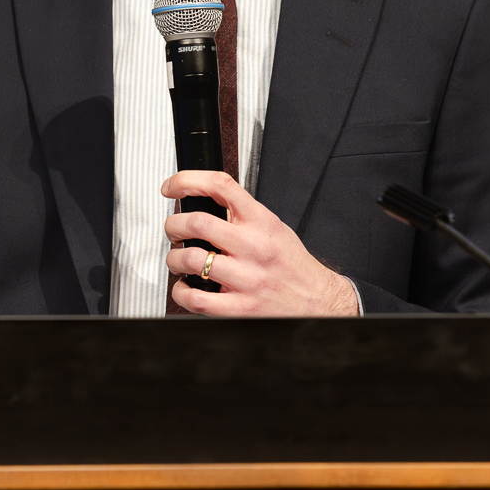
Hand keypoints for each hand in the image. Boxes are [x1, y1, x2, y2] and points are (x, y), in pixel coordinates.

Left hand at [163, 171, 360, 316]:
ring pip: (192, 260)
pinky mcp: (240, 308)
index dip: (187, 180)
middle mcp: (253, 247)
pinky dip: (181, 292)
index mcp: (261, 221)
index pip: (220, 185)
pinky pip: (196, 298)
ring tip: (179, 261)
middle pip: (197, 222)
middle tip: (174, 231)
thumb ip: (243, 214)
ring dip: (175, 259)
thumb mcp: (274, 227)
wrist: (317, 301)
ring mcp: (246, 279)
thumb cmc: (292, 265)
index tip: (172, 187)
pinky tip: (186, 288)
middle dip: (174, 225)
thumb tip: (203, 202)